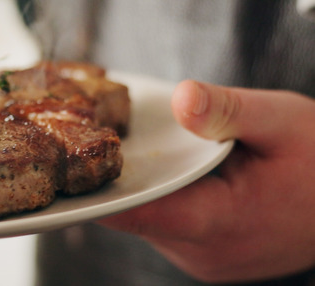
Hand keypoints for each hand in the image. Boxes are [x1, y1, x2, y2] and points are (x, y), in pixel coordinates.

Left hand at [98, 80, 314, 282]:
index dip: (98, 184)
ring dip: (144, 182)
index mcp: (216, 224)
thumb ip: (226, 110)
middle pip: (134, 211)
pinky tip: (173, 166)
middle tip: (103, 131)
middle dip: (120, 172)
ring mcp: (202, 258)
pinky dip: (163, 192)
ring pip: (148, 216)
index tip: (75, 156)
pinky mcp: (204, 253)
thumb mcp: (281, 120)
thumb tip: (180, 97)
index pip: (132, 212)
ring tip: (143, 145)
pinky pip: (166, 221)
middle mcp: (201, 252)